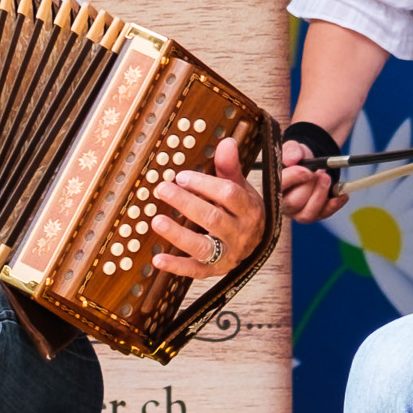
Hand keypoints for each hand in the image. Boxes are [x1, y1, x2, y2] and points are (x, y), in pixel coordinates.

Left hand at [154, 138, 262, 276]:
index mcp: (248, 209)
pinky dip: (176, 266)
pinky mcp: (214, 270)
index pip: (229, 195)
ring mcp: (228, 254)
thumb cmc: (242, 211)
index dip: (204, 184)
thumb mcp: (241, 187)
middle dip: (186, 203)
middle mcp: (240, 233)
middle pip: (213, 219)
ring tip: (156, 221)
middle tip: (163, 189)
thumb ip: (230, 167)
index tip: (181, 176)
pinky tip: (158, 258)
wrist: (256, 244)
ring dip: (178, 234)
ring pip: (203, 246)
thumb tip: (226, 142)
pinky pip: (195, 270)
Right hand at [276, 130, 343, 226]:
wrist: (310, 165)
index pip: (278, 187)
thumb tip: (293, 158)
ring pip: (308, 214)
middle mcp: (283, 204)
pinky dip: (335, 204)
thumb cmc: (297, 159)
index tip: (307, 170)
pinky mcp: (314, 215)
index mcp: (272, 186)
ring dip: (321, 195)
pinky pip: (324, 215)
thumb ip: (291, 151)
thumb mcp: (293, 149)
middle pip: (294, 203)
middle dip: (310, 187)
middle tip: (321, 173)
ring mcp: (298, 213)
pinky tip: (342, 194)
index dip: (293, 179)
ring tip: (327, 178)